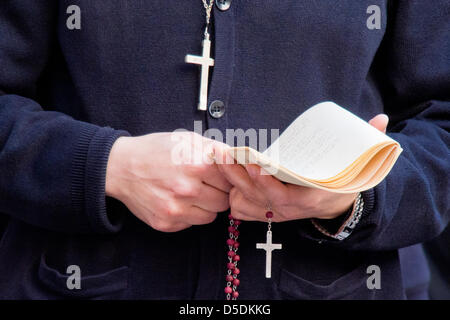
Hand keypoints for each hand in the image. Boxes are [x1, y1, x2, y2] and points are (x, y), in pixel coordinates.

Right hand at [105, 132, 231, 231]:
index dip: (226, 178)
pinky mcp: (166, 223)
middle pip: (223, 201)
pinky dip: (189, 214)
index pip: (231, 181)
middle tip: (206, 185)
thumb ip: (214, 149)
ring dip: (205, 206)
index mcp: (197, 164)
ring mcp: (176, 209)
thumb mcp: (186, 139)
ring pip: (210, 216)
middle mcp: (187, 189)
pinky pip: (191, 224)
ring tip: (192, 193)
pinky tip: (178, 201)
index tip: (220, 176)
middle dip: (218, 193)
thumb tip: (237, 159)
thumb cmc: (155, 150)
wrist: (120, 167)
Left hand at [218, 114, 388, 221]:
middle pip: (257, 195)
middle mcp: (288, 210)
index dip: (268, 182)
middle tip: (224, 152)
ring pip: (246, 201)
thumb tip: (382, 119)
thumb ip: (369, 143)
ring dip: (230, 181)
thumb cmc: (341, 184)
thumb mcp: (358, 168)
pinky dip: (231, 196)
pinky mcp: (266, 212)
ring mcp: (275, 213)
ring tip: (218, 158)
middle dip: (238, 175)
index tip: (256, 164)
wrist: (335, 207)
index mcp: (308, 199)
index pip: (283, 195)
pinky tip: (221, 176)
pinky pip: (243, 210)